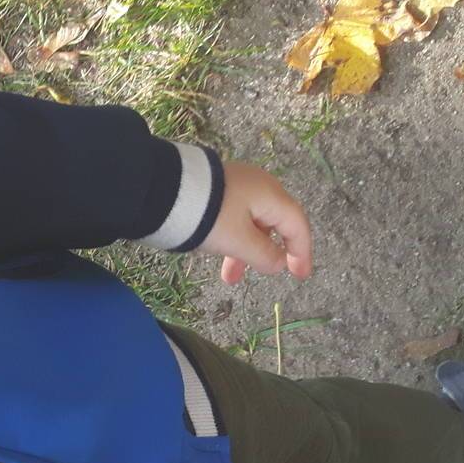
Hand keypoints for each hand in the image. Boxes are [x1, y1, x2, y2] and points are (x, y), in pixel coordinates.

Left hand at [195, 163, 312, 285]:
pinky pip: (234, 218)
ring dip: (244, 251)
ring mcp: (237, 185)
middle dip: (267, 253)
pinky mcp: (217, 189)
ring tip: (229, 277)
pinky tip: (219, 251)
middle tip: (265, 275)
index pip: (297, 225)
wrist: (162, 189)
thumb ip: (263, 255)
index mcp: (271, 195)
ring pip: (251, 223)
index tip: (300, 275)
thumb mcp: (238, 241)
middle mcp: (259, 186)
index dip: (301, 252)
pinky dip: (233, 239)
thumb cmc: (208, 217)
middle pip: (274, 224)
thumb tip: (278, 264)